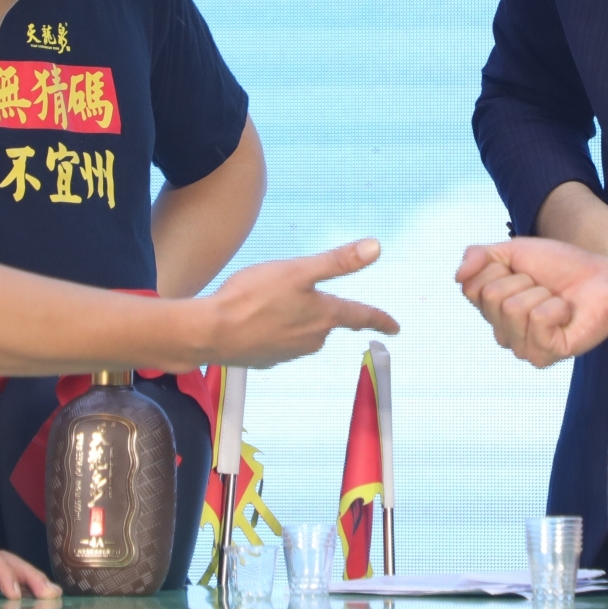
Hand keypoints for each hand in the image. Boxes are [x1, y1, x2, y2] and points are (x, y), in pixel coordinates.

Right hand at [192, 239, 398, 368]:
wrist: (212, 331)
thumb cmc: (253, 296)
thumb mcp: (298, 270)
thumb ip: (338, 261)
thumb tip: (376, 247)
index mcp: (324, 315)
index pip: (361, 316)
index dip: (381, 319)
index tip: (395, 327)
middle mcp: (313, 339)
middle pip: (328, 323)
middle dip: (320, 310)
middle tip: (294, 291)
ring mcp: (290, 353)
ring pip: (303, 332)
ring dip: (295, 319)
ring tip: (267, 302)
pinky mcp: (268, 360)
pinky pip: (280, 342)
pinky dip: (274, 331)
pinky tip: (255, 321)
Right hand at [456, 239, 607, 365]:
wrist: (604, 279)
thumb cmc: (563, 267)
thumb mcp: (514, 250)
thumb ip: (479, 257)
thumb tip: (457, 277)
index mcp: (492, 311)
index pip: (471, 287)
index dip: (498, 268)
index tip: (522, 270)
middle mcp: (503, 334)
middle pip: (491, 297)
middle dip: (522, 280)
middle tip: (544, 286)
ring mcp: (523, 348)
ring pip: (513, 309)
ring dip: (541, 294)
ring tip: (557, 299)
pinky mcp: (546, 354)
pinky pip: (538, 320)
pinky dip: (557, 307)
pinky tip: (567, 313)